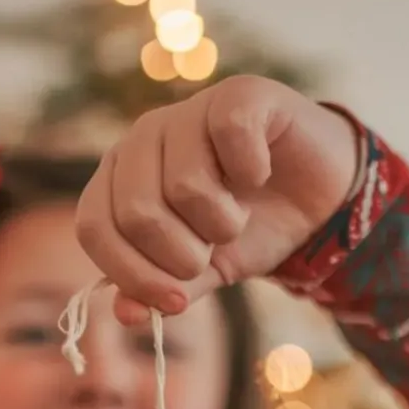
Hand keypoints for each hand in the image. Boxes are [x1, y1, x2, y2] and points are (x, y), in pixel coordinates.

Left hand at [75, 76, 359, 323]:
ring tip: (238, 215)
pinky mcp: (237, 95)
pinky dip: (253, 174)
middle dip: (184, 255)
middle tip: (213, 248)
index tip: (178, 300)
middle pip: (137, 213)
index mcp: (119, 179)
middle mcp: (143, 138)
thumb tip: (127, 314)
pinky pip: (231, 138)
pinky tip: (261, 173)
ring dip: (223, 223)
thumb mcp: (201, 273)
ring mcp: (188, 111)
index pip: (95, 228)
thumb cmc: (248, 232)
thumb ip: (161, 290)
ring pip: (185, 185)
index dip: (133, 276)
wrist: (314, 203)